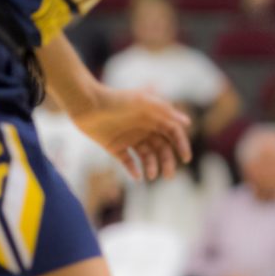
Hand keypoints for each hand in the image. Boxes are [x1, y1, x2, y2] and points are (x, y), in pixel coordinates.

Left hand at [70, 86, 191, 180]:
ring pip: (147, 156)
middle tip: (169, 175)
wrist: (87, 104)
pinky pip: (128, 161)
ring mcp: (130, 138)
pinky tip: (138, 176)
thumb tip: (187, 122)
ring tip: (151, 175)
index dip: (181, 144)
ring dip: (152, 166)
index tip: (185, 158)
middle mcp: (144, 128)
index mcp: (153, 117)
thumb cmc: (117, 100)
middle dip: (168, 161)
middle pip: (162, 148)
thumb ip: (166, 111)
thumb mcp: (144, 102)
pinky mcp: (115, 147)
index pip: (173, 133)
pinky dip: (134, 170)